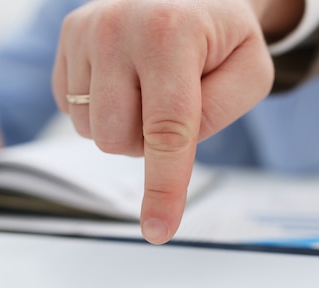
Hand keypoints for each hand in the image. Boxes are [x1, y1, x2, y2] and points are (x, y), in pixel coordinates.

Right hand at [53, 0, 302, 243]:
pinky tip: (124, 81)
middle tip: (173, 105)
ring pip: (92, 131)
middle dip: (148, 143)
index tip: (158, 229)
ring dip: (125, 127)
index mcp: (171, 33)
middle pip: (118, 140)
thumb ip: (218, 114)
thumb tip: (167, 150)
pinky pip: (72, 111)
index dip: (164, 187)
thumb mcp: (250, 71)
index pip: (167, 130)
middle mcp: (118, 27)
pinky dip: (102, 111)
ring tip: (149, 88)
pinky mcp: (67, 40)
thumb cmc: (222, 34)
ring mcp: (85, 31)